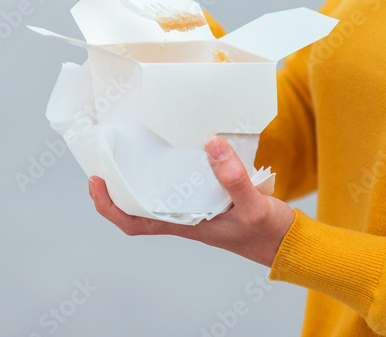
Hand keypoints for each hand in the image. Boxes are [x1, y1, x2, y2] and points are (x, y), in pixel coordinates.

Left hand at [88, 137, 295, 267]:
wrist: (289, 243)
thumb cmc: (267, 232)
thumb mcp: (252, 205)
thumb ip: (232, 178)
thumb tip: (211, 145)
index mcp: (184, 223)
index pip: (134, 221)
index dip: (108, 205)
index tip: (95, 181)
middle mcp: (184, 215)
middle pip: (138, 203)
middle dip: (118, 182)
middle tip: (106, 152)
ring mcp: (195, 207)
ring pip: (158, 191)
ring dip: (143, 172)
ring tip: (133, 143)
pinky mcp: (209, 197)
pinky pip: (182, 181)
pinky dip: (173, 166)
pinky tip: (178, 146)